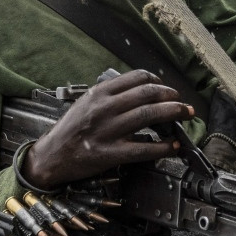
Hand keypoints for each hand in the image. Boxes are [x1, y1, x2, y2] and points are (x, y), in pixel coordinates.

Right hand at [22, 69, 191, 187]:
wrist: (50, 157)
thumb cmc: (69, 130)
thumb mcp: (85, 103)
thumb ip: (110, 96)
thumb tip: (142, 91)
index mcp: (99, 94)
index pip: (136, 78)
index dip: (158, 82)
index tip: (166, 88)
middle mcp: (104, 109)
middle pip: (147, 95)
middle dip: (172, 97)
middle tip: (183, 103)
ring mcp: (107, 131)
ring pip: (148, 116)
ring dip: (173, 114)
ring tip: (185, 115)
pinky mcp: (109, 154)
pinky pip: (143, 149)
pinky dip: (162, 147)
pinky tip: (172, 146)